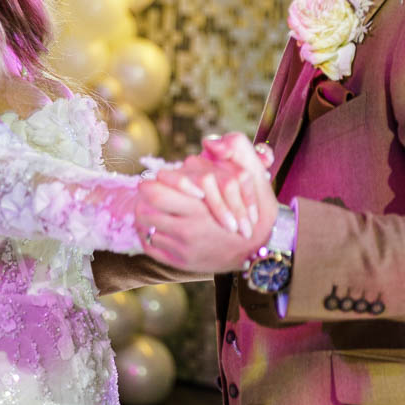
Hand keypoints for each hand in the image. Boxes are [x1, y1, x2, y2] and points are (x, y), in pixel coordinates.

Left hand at [135, 147, 277, 272]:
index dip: (151, 183)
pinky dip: (148, 236)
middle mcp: (188, 231)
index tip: (154, 180)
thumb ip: (236, 152)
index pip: (155, 193)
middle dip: (143, 200)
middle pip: (144, 211)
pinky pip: (150, 248)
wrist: (261, 253)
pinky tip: (157, 227)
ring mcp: (183, 250)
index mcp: (200, 208)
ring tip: (152, 208)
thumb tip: (209, 141)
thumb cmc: (258, 212)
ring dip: (146, 216)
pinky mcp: (180, 263)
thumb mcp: (254, 178)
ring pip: (146, 229)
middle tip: (147, 193)